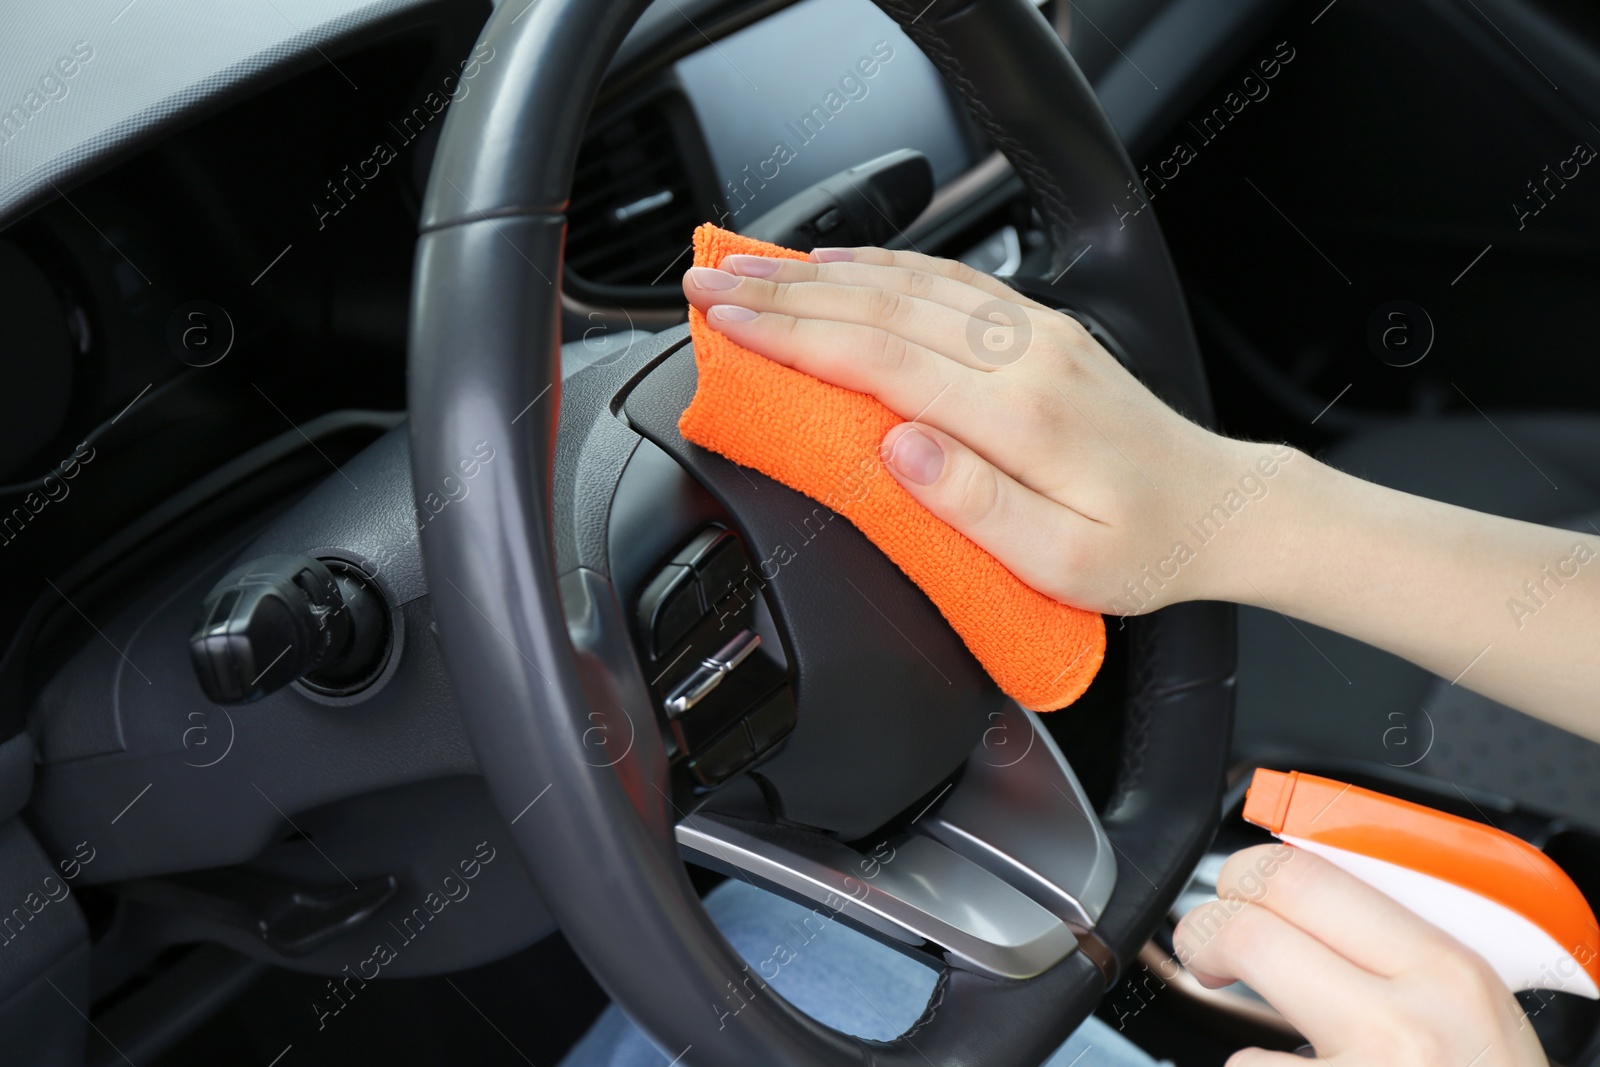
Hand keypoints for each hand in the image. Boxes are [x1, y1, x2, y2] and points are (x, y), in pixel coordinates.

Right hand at [682, 246, 1283, 614]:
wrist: (1218, 508)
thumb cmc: (1142, 548)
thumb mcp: (1065, 563)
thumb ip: (976, 506)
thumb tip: (897, 448)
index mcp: (1019, 414)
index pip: (880, 357)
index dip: (792, 335)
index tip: (724, 321)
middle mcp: (1024, 355)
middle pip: (879, 306)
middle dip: (781, 292)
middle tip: (706, 283)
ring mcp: (1033, 333)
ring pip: (908, 281)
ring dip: (819, 271)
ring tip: (748, 266)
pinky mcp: (1039, 329)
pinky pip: (947, 279)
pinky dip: (881, 264)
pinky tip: (840, 262)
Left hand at [1174, 844, 1546, 1065]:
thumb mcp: (1475, 1007)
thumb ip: (1399, 948)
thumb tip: (1300, 898)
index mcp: (1445, 972)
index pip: (1306, 877)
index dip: (1247, 876)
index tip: (1237, 892)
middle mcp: (1404, 1027)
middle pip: (1249, 933)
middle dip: (1206, 935)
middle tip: (1206, 954)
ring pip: (1238, 1037)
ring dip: (1243, 1046)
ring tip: (1272, 1053)